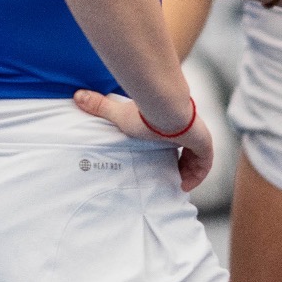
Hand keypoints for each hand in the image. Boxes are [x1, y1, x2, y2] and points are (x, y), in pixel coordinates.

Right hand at [72, 89, 213, 192]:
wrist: (165, 107)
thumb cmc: (144, 112)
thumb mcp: (118, 114)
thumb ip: (99, 106)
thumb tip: (76, 96)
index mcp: (171, 123)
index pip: (176, 139)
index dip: (172, 152)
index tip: (164, 163)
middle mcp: (187, 129)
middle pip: (189, 150)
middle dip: (182, 165)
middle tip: (171, 179)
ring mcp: (198, 136)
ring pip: (199, 158)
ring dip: (190, 172)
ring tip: (178, 185)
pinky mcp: (204, 144)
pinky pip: (205, 165)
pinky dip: (197, 176)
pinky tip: (185, 185)